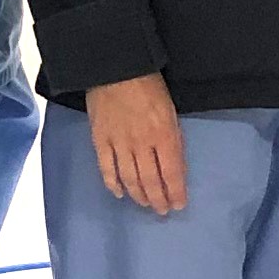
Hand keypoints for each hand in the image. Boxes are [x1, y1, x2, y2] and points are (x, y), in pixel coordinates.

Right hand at [87, 73, 189, 213]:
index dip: (175, 192)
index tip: (179, 205)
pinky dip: (113, 184)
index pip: (172, 172)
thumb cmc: (148, 83)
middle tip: (162, 211)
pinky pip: (106, 168)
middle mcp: (142, 144)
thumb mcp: (170, 109)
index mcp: (163, 134)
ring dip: (139, 195)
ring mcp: (119, 143)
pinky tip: (119, 193)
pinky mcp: (100, 140)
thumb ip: (172, 137)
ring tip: (145, 204)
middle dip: (158, 199)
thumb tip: (174, 163)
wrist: (115, 67)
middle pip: (150, 180)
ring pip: (129, 178)